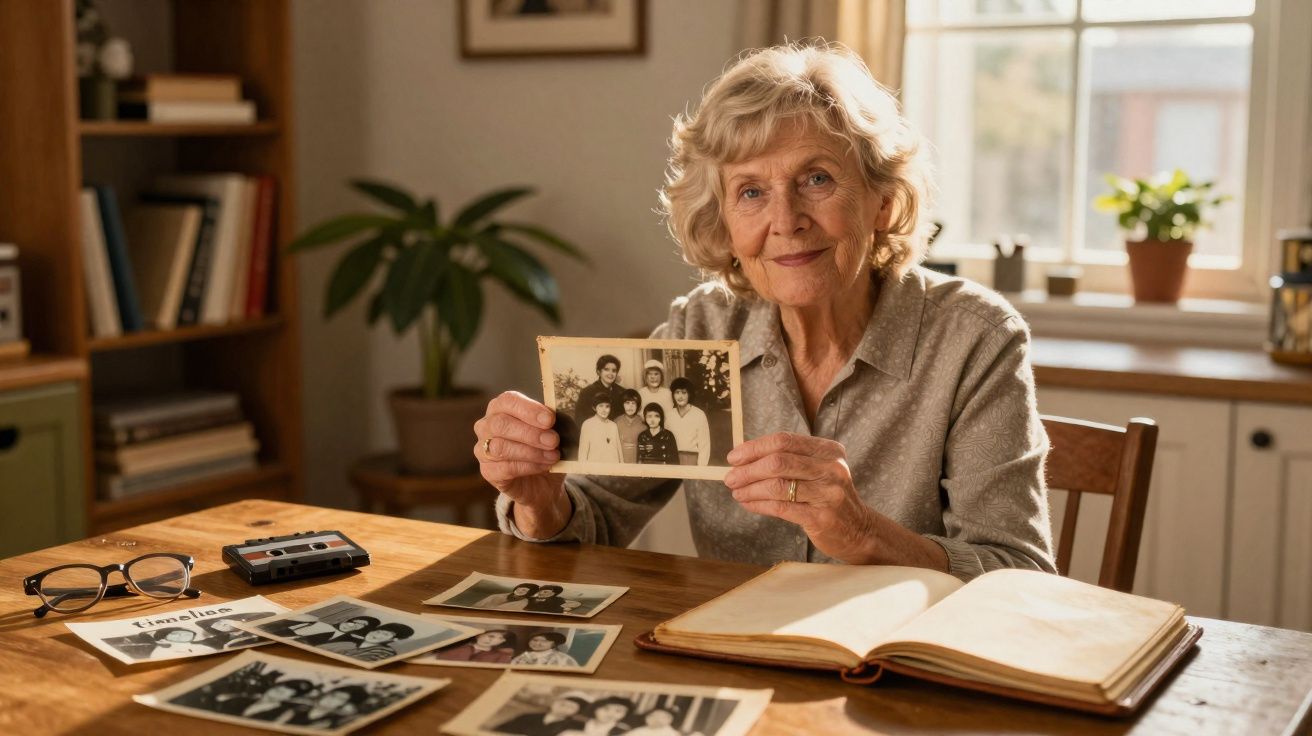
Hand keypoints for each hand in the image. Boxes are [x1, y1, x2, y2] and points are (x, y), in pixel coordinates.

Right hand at [474, 391, 569, 536]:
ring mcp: (483, 449)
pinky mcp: (487, 471)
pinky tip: (544, 466)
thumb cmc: (544, 448)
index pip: (508, 401)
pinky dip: (528, 466)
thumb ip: (550, 422)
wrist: (542, 481)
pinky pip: (505, 467)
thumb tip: (562, 415)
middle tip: (553, 440)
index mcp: (501, 408)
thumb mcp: (551, 431)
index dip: (529, 409)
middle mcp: (487, 425)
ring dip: (531, 451)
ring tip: (552, 455)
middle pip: (501, 424)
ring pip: (500, 446)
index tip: (550, 419)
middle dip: (530, 433)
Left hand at [724, 432, 877, 562]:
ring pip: (777, 485)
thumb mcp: (818, 471)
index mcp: (829, 451)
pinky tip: (748, 503)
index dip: (755, 448)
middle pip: (778, 461)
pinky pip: (780, 508)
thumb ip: (789, 460)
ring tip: (736, 492)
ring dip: (750, 488)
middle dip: (748, 469)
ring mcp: (828, 494)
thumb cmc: (829, 497)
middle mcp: (832, 468)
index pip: (784, 441)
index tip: (734, 457)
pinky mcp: (821, 518)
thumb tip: (744, 456)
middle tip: (730, 477)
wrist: (859, 530)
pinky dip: (758, 504)